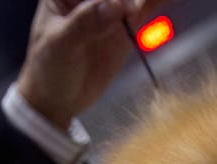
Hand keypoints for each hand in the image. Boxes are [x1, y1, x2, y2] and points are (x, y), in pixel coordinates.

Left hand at [16, 0, 162, 129]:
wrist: (59, 100)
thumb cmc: (48, 70)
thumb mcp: (60, 46)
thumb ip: (85, 24)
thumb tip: (114, 5)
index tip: (123, 6)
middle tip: (137, 9)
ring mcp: (109, 11)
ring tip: (158, 0)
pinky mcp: (126, 27)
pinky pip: (144, 10)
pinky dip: (157, 4)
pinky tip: (168, 0)